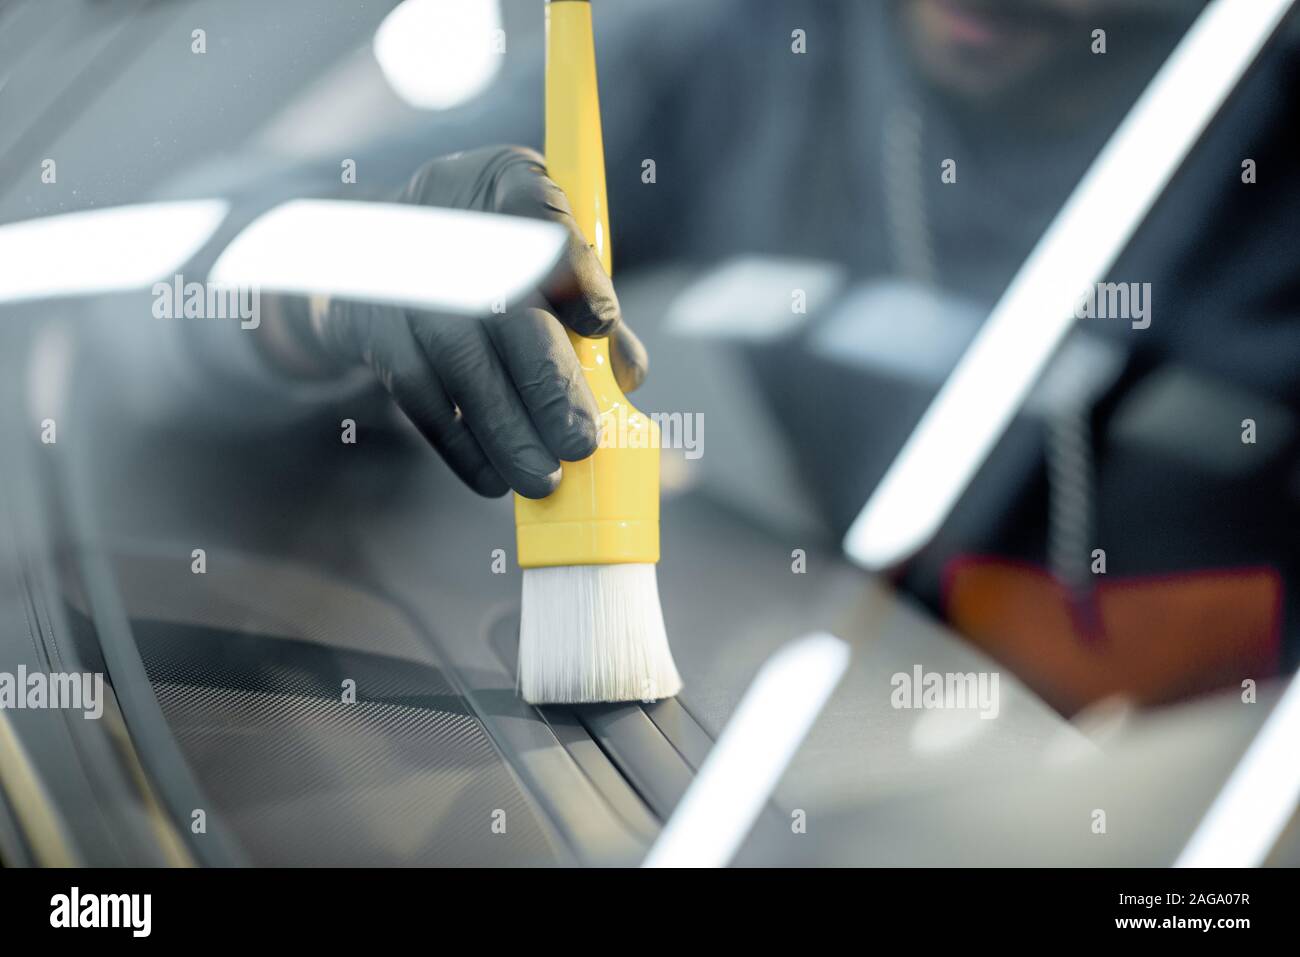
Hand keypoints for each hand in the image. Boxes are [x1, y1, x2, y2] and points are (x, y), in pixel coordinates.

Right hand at [287, 146, 648, 498]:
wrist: (374, 255)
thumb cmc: (491, 260)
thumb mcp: (541, 256)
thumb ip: (590, 308)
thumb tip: (629, 374)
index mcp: (507, 182)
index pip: (540, 216)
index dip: (573, 270)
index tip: (599, 324)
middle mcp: (446, 218)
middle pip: (499, 302)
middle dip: (546, 382)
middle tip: (580, 444)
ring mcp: (399, 273)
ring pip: (457, 361)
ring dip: (504, 430)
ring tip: (541, 479)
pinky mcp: (368, 325)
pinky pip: (417, 394)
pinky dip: (458, 443)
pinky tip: (491, 478)